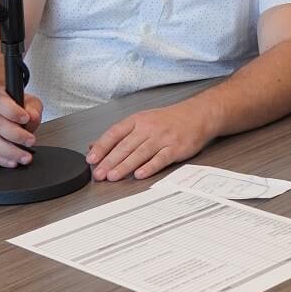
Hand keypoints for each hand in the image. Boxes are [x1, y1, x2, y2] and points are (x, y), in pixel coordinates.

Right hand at [0, 89, 43, 167]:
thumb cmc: (6, 108)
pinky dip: (0, 159)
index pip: (0, 103)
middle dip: (16, 135)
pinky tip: (12, 161)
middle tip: (30, 141)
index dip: (13, 112)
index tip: (26, 119)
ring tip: (24, 157)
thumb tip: (33, 116)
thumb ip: (32, 107)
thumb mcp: (23, 101)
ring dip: (10, 152)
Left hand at [86, 103, 213, 181]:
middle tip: (99, 174)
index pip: (115, 133)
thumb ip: (119, 134)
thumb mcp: (142, 120)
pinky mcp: (176, 148)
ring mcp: (163, 138)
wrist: (198, 115)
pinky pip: (161, 159)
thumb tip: (94, 146)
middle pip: (125, 146)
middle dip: (110, 161)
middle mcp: (149, 128)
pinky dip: (149, 167)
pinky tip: (139, 174)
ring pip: (140, 153)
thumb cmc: (169, 119)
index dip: (102, 147)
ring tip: (113, 176)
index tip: (91, 159)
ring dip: (125, 166)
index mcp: (138, 120)